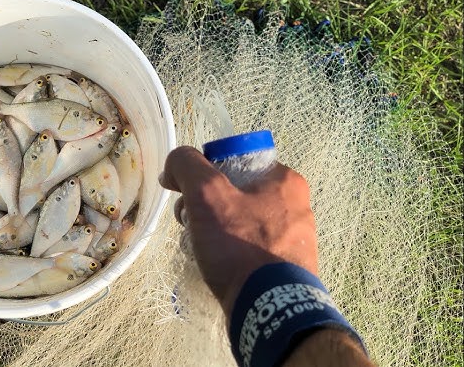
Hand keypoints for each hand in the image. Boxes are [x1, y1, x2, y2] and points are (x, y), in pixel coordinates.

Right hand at [159, 146, 317, 315]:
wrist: (269, 309)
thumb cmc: (240, 245)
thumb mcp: (207, 194)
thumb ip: (187, 166)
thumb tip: (174, 164)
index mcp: (285, 180)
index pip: (234, 162)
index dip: (204, 175)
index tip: (189, 196)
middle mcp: (297, 205)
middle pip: (235, 193)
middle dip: (205, 206)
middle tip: (191, 225)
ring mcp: (294, 238)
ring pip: (240, 222)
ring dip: (214, 231)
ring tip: (200, 249)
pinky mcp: (288, 266)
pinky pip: (250, 248)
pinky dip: (231, 253)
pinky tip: (218, 266)